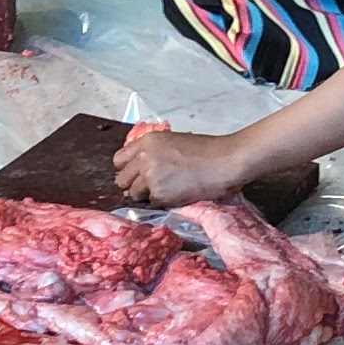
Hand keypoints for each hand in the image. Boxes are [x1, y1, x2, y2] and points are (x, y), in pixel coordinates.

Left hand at [113, 119, 258, 206]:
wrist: (225, 161)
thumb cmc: (207, 149)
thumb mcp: (173, 141)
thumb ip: (153, 152)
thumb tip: (141, 168)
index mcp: (147, 142)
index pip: (119, 160)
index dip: (127, 169)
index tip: (136, 174)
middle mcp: (143, 158)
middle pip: (121, 179)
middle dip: (133, 184)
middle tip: (149, 187)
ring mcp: (150, 178)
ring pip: (134, 194)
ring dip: (146, 195)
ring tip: (165, 191)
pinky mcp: (160, 195)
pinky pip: (151, 203)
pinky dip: (161, 202)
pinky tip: (176, 195)